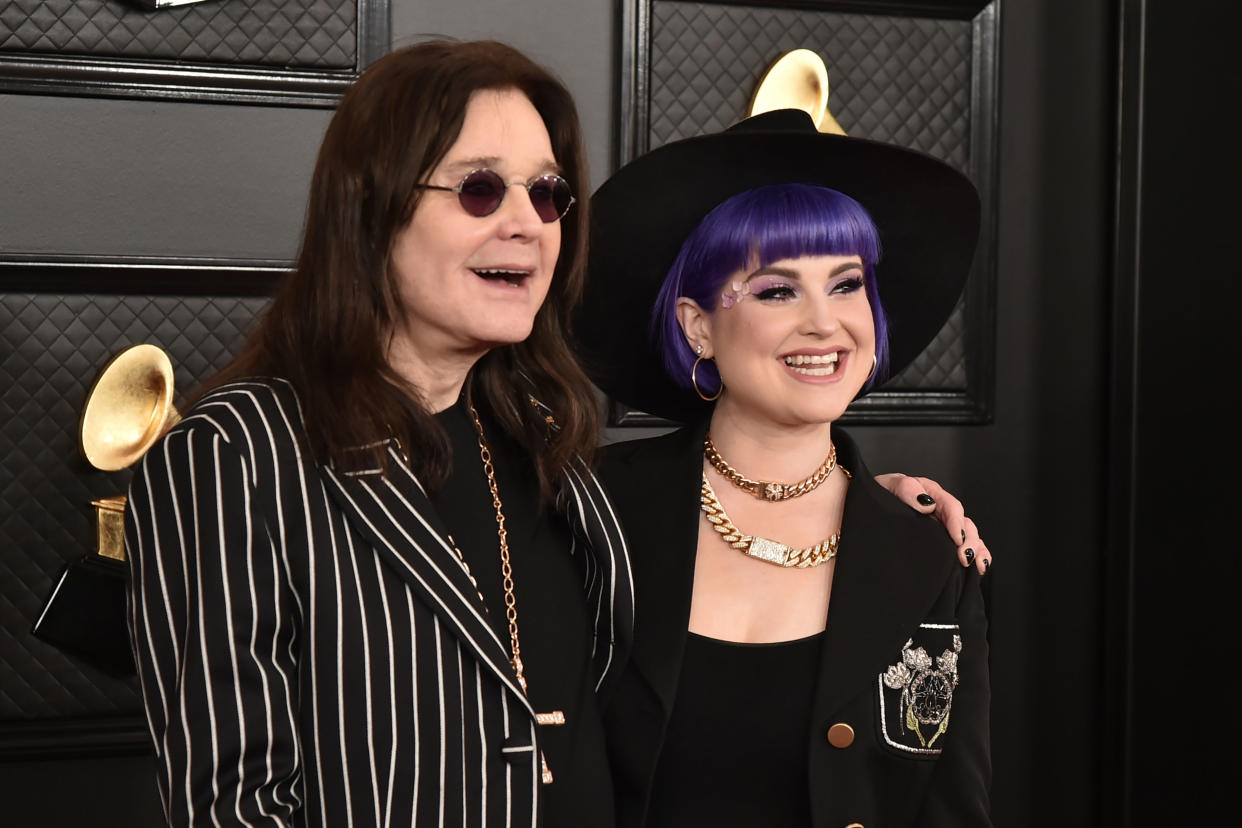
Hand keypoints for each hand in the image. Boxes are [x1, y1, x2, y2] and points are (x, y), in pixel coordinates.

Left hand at [874, 474, 991, 574]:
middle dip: (968, 540)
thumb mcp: (887, 487)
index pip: (950, 507)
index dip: (956, 522)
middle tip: (964, 557)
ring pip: (968, 536)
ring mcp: (941, 527)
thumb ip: (906, 490)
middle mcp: (940, 510)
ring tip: (975, 564)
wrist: (863, 510)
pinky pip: (966, 548)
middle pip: (964, 524)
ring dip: (976, 550)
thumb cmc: (877, 496)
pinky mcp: (941, 542)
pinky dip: (978, 556)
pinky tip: (979, 568)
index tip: (956, 538)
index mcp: (930, 494)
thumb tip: (927, 504)